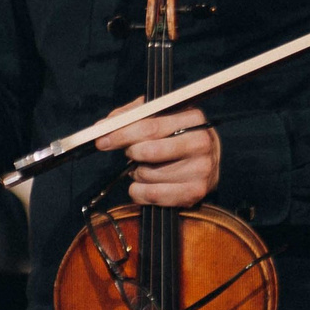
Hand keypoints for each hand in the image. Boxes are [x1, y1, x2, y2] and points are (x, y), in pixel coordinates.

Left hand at [96, 101, 220, 206]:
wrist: (208, 162)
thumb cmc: (176, 135)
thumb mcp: (159, 116)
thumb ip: (132, 115)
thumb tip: (103, 126)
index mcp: (193, 118)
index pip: (150, 126)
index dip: (121, 134)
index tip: (101, 140)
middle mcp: (201, 143)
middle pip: (149, 151)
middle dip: (131, 153)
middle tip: (130, 153)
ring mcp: (201, 169)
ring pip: (148, 174)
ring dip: (137, 173)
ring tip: (146, 168)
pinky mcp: (196, 192)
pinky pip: (153, 195)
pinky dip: (140, 192)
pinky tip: (144, 185)